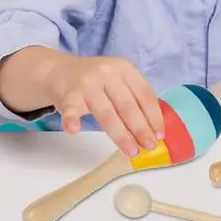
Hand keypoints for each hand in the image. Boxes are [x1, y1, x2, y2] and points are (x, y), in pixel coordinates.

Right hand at [45, 54, 163, 155]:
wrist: (60, 71)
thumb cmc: (96, 81)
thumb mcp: (118, 81)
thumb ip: (133, 98)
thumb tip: (151, 130)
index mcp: (125, 69)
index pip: (144, 94)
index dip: (154, 116)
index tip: (160, 135)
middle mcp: (108, 73)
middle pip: (128, 106)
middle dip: (141, 129)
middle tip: (149, 146)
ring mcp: (87, 83)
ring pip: (106, 113)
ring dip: (121, 135)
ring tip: (131, 151)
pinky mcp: (68, 93)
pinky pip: (71, 109)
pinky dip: (72, 119)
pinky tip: (74, 130)